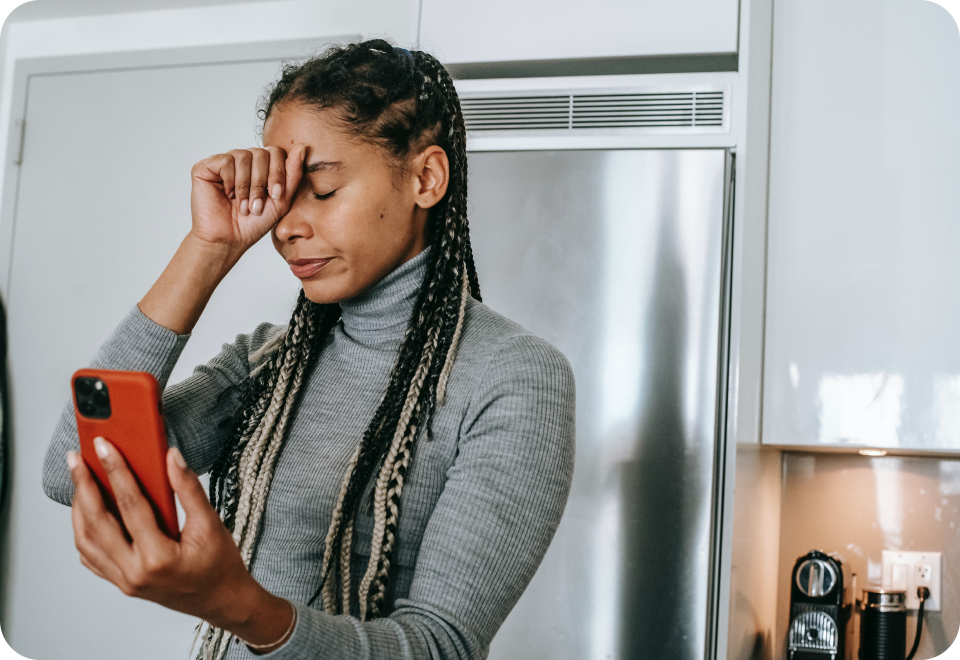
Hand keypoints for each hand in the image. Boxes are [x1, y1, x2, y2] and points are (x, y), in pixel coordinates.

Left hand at [67, 441, 292, 646]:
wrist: (221, 601)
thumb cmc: (219, 566)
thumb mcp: (210, 524)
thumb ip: (188, 489)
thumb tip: (171, 457)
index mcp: (158, 557)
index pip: (130, 505)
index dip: (116, 471)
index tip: (104, 447)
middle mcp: (134, 572)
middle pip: (97, 523)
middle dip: (83, 486)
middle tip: (76, 460)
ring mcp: (124, 580)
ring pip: (86, 541)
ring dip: (79, 509)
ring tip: (80, 481)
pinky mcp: (121, 582)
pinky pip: (91, 557)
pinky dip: (84, 532)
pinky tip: (87, 512)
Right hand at [190, 145, 304, 255]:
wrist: (229, 240)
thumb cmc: (254, 223)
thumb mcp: (281, 200)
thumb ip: (292, 174)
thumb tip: (301, 147)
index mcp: (261, 166)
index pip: (275, 152)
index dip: (278, 173)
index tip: (276, 196)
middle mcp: (243, 160)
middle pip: (261, 153)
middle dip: (261, 182)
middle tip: (256, 206)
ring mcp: (224, 162)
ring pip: (243, 156)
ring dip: (246, 186)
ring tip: (243, 205)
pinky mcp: (206, 166)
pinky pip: (225, 160)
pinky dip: (230, 181)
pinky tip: (227, 195)